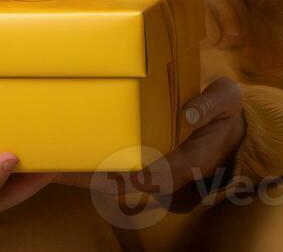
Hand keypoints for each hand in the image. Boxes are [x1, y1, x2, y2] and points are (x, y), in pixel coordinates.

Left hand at [51, 77, 245, 212]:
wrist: (230, 129)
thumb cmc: (225, 110)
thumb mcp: (226, 99)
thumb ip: (210, 105)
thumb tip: (189, 114)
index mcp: (193, 158)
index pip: (162, 173)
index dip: (134, 175)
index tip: (105, 172)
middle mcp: (171, 171)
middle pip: (129, 183)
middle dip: (95, 179)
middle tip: (58, 168)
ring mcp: (158, 171)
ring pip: (119, 181)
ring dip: (88, 177)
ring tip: (52, 167)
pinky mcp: (148, 166)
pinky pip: (120, 173)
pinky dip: (96, 170)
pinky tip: (68, 162)